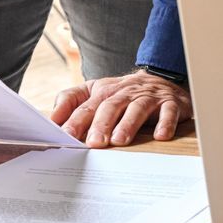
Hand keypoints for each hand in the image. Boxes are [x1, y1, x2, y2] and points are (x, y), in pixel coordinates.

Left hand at [50, 70, 191, 147]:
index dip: (74, 119)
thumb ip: (71, 102)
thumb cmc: (123, 93)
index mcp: (103, 91)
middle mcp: (124, 92)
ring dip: (128, 124)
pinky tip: (160, 136)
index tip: (65, 135)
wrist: (161, 79)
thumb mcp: (95, 92)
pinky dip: (165, 123)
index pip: (84, 104)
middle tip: (93, 143)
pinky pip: (168, 112)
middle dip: (100, 124)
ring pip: (137, 108)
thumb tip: (51, 120)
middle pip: (110, 106)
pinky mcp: (170, 103)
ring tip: (120, 141)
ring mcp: (148, 97)